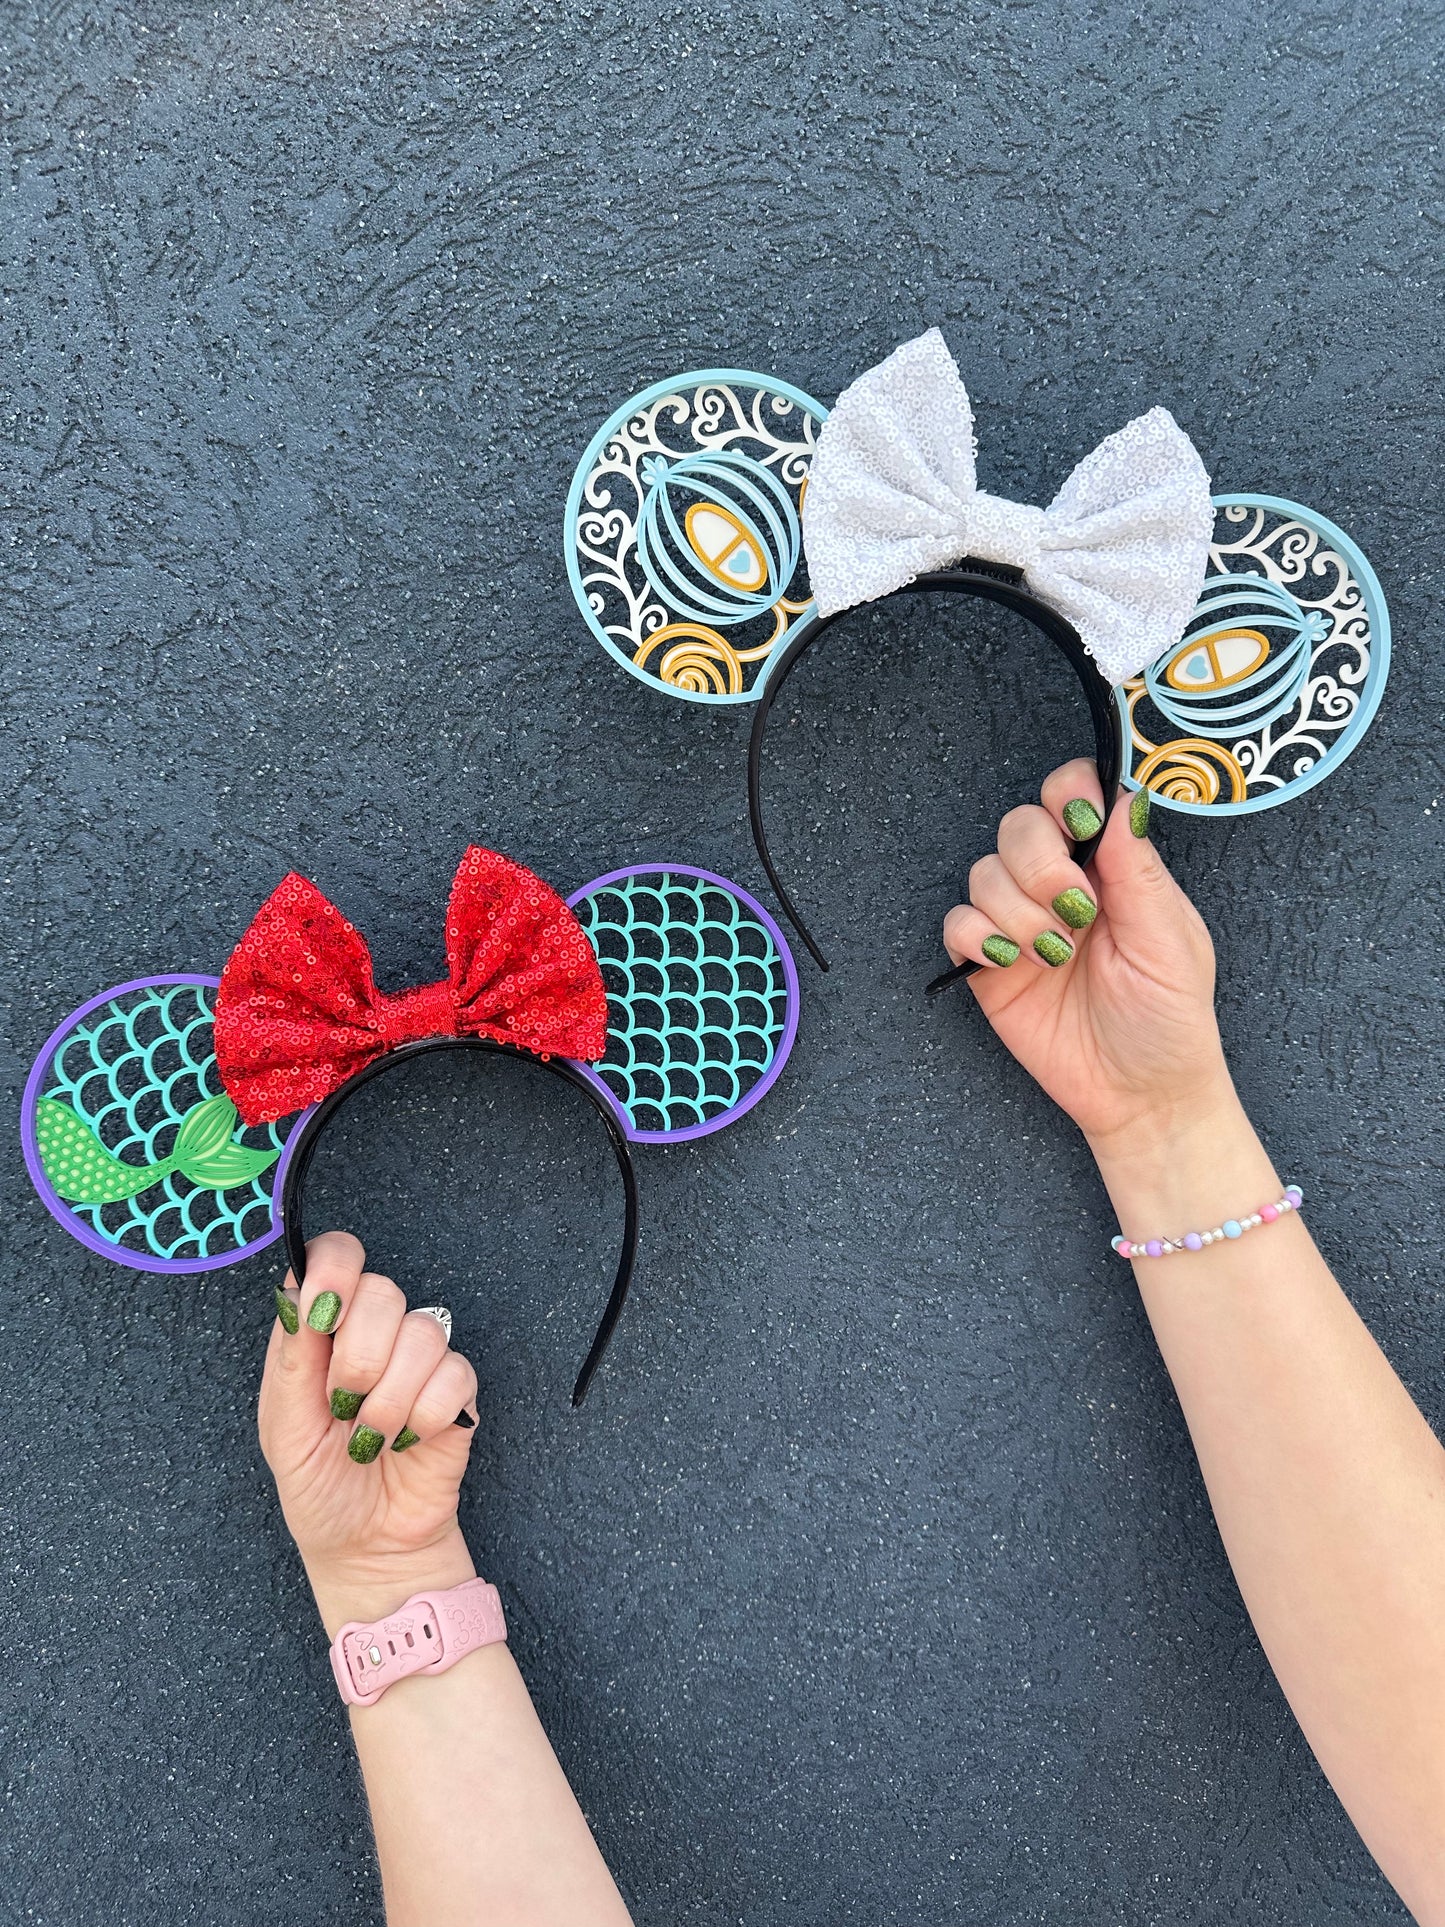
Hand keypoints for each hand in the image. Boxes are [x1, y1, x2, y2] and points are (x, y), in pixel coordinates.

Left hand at [259, 1231, 480, 1635]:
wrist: (366, 1548)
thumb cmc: (318, 1489)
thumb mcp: (283, 1430)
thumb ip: (291, 1358)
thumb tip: (298, 1290)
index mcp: (324, 1334)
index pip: (337, 1258)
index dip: (335, 1266)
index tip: (324, 1306)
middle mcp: (374, 1336)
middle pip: (382, 1291)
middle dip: (357, 1356)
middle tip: (343, 1405)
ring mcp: (420, 1362)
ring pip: (422, 1332)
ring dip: (390, 1397)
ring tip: (372, 1436)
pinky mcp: (458, 1391)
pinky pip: (454, 1374)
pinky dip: (425, 1415)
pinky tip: (409, 1440)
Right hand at [942, 759, 1232, 1154]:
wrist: (1139, 1096)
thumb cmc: (1169, 1021)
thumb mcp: (1171, 942)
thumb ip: (1139, 870)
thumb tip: (1124, 798)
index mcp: (1112, 867)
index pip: (1076, 792)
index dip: (1069, 792)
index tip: (1080, 824)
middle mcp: (1062, 884)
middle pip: (1019, 825)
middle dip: (1040, 864)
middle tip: (1074, 911)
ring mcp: (1020, 922)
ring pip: (984, 872)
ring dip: (1016, 911)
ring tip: (1054, 955)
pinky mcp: (988, 963)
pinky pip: (957, 923)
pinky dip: (977, 937)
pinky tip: (1010, 963)